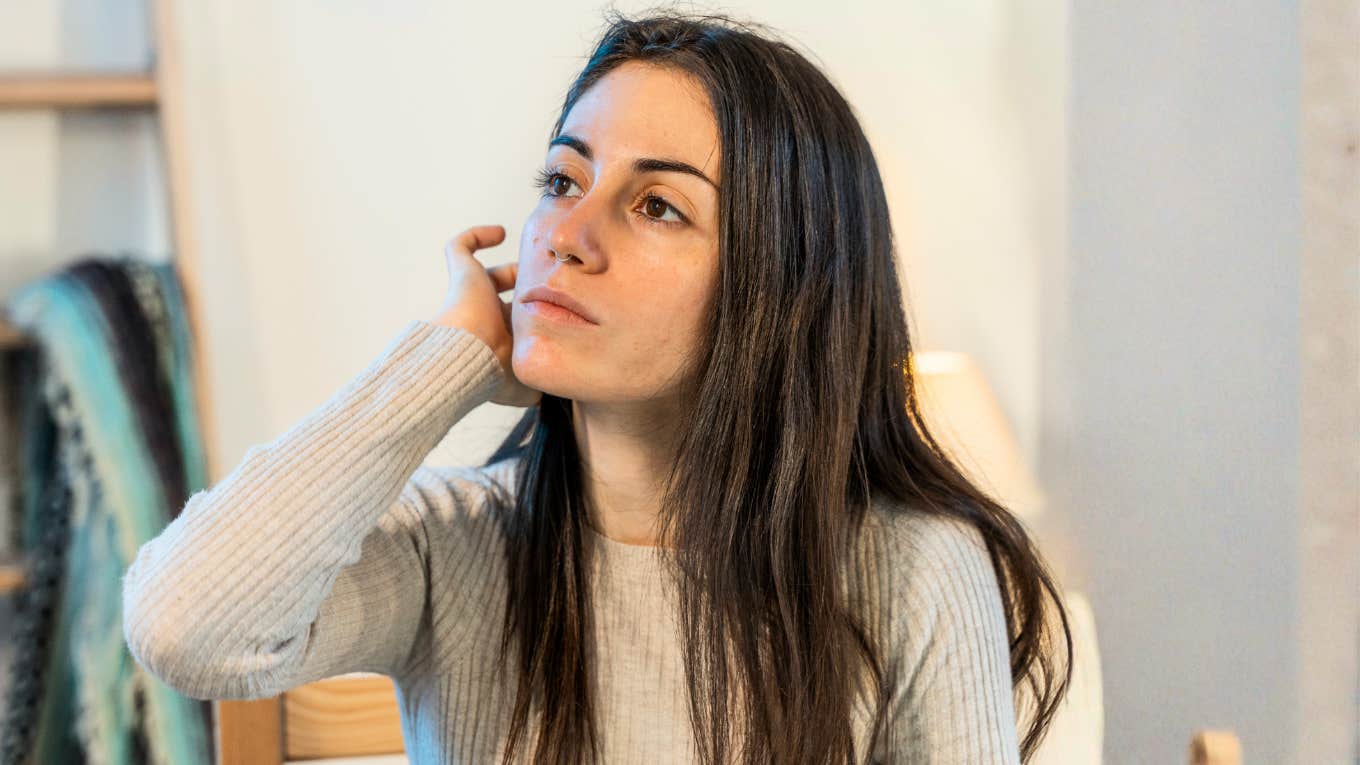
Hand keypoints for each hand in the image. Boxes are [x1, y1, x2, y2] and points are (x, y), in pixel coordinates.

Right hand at [432, 225, 541, 407]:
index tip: (554, 309)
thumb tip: (552, 391)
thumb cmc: (493, 372)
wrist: (467, 357)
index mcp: (497, 341)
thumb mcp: (525, 386)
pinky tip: (501, 233)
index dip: (530, 318)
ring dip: (508, 268)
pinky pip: (461, 247)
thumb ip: (541, 383)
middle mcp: (483, 317)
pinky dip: (477, 236)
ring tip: (534, 258)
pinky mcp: (460, 274)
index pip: (514, 326)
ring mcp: (469, 294)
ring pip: (483, 274)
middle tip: (548, 283)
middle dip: (523, 290)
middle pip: (502, 299)